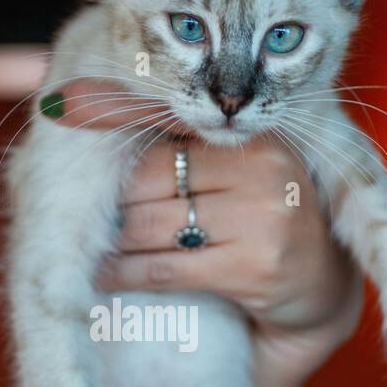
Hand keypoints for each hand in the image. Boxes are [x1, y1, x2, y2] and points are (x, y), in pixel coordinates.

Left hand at [46, 79, 362, 386]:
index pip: (164, 137)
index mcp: (258, 137)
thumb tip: (66, 99)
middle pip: (152, 183)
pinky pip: (164, 268)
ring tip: (93, 248)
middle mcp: (265, 171)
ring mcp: (262, 220)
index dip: (120, 156)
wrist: (320, 287)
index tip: (82, 162)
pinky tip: (105, 277)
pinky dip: (124, 274)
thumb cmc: (260, 219)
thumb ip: (170, 137)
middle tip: (93, 220)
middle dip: (117, 206)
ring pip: (152, 227)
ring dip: (113, 243)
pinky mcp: (254, 269)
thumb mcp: (234, 170)